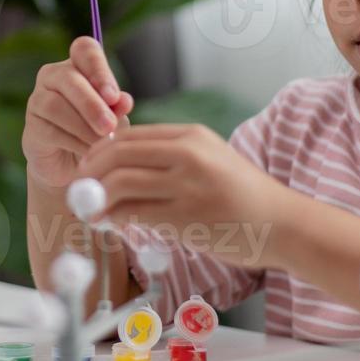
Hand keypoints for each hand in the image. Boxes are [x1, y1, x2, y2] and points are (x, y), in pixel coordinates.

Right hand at [23, 37, 133, 190]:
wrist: (72, 166)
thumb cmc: (96, 132)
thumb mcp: (113, 119)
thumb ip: (117, 109)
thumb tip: (124, 100)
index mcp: (79, 65)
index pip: (85, 50)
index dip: (99, 70)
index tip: (114, 97)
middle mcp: (54, 75)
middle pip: (69, 78)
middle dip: (92, 104)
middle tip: (109, 125)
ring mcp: (38, 98)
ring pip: (56, 105)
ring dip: (82, 126)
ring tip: (101, 142)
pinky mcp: (31, 126)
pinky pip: (50, 130)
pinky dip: (74, 142)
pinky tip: (88, 153)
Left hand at [77, 123, 281, 264]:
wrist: (281, 223)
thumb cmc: (242, 197)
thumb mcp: (210, 160)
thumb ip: (170, 158)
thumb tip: (120, 167)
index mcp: (191, 136)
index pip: (129, 135)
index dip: (99, 152)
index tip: (86, 169)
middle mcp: (188, 154)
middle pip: (118, 153)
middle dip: (89, 173)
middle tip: (78, 190)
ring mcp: (188, 185)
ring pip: (121, 183)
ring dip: (96, 198)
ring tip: (90, 211)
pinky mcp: (188, 217)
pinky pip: (135, 214)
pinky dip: (114, 219)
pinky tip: (110, 225)